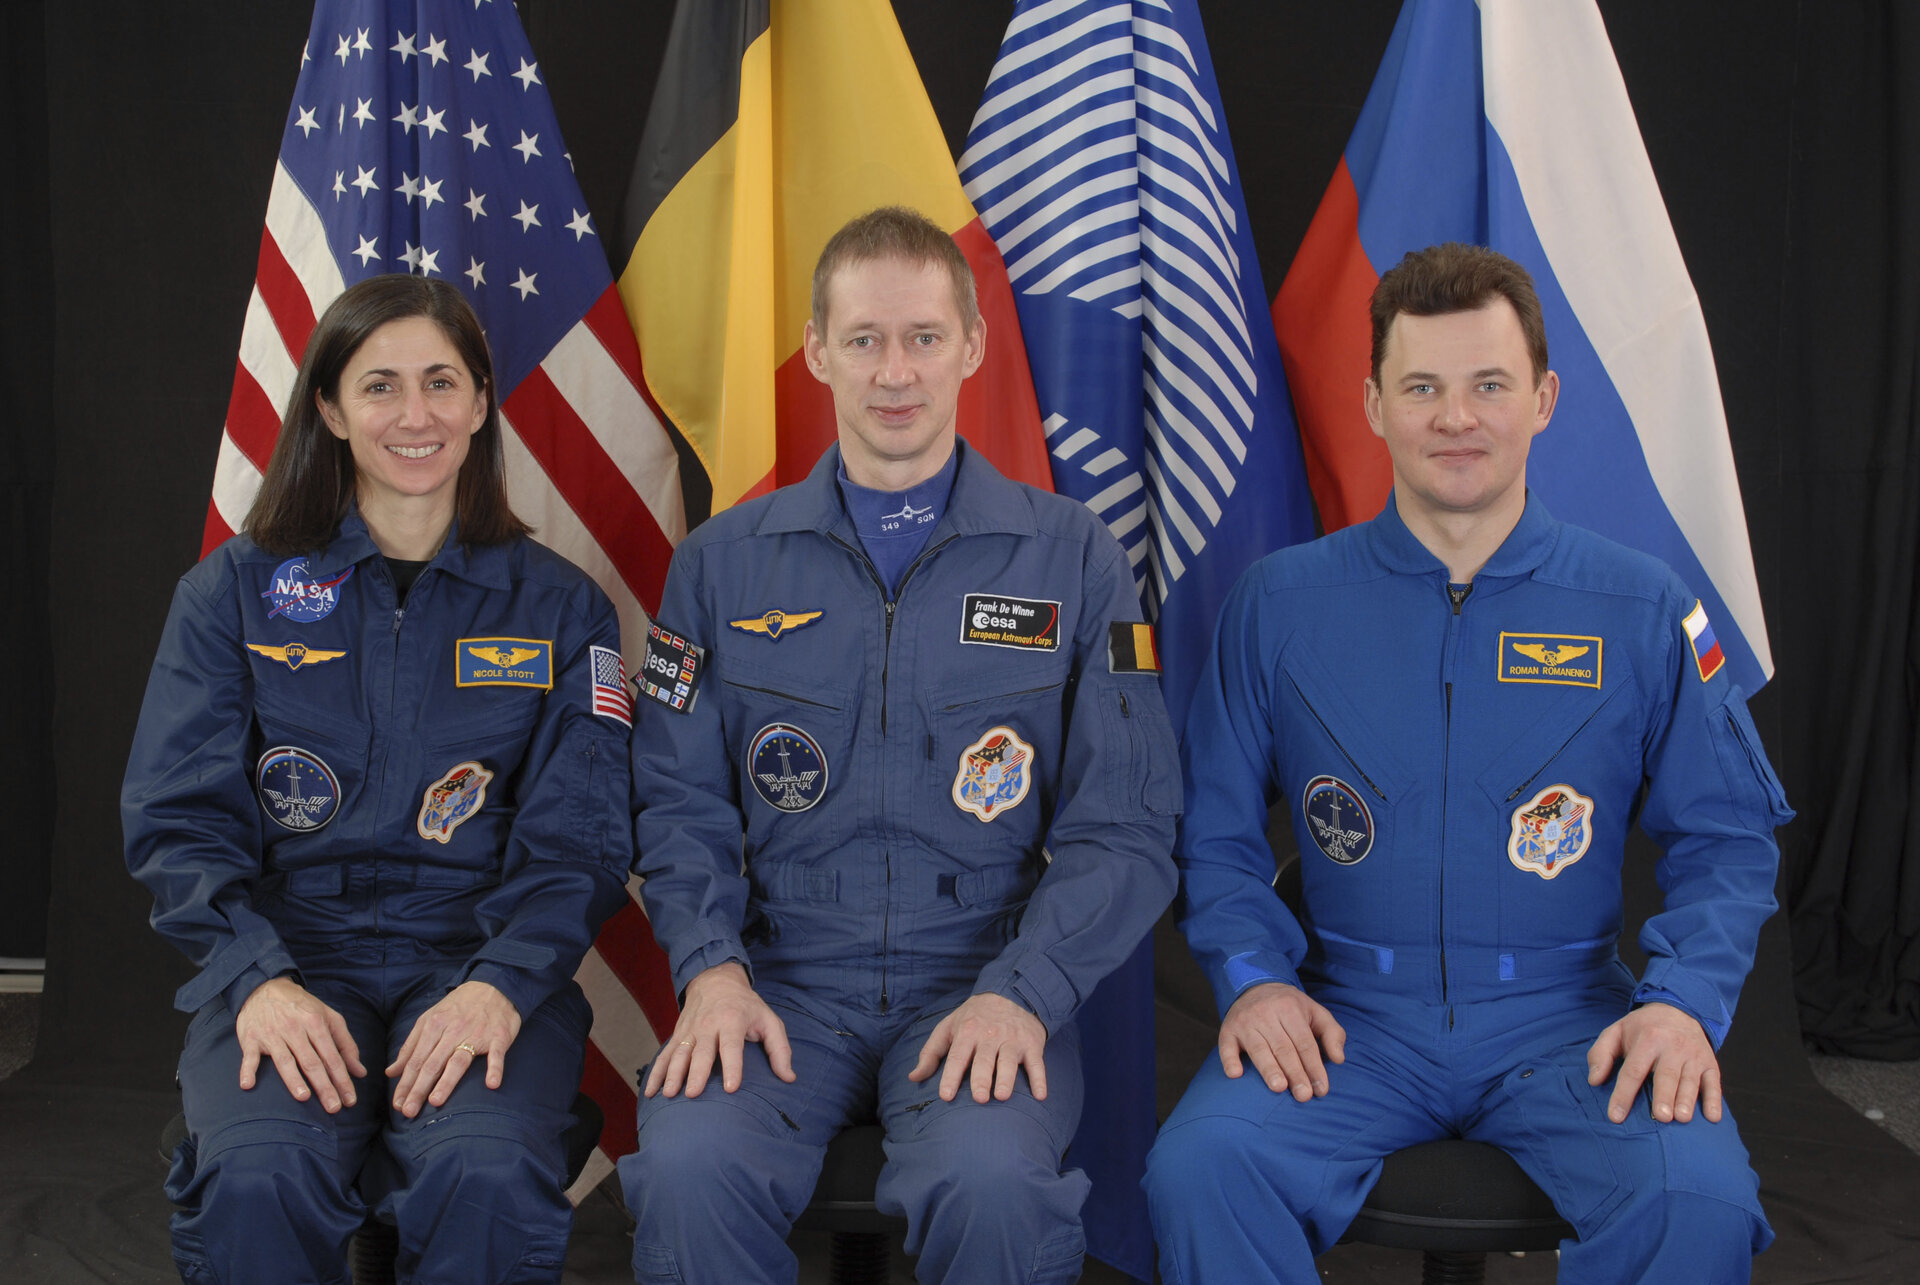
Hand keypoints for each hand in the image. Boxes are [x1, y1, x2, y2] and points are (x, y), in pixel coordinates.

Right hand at [234, 976, 365, 1112]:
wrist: (265, 988)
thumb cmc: (302, 1007)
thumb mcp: (329, 1017)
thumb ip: (346, 1044)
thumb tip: (360, 1072)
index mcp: (316, 1023)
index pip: (332, 1056)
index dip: (342, 1079)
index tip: (350, 1100)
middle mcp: (295, 1029)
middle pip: (312, 1062)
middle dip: (324, 1086)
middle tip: (334, 1107)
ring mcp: (272, 1034)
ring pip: (285, 1060)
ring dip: (293, 1080)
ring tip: (304, 1098)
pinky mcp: (251, 1039)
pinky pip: (249, 1056)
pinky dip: (247, 1070)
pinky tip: (248, 1085)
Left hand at [386, 980, 521, 1118]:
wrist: (494, 986)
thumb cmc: (459, 1007)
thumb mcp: (430, 1019)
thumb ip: (411, 1046)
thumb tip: (391, 1072)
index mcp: (433, 1025)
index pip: (416, 1060)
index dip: (405, 1084)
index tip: (397, 1104)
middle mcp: (453, 1030)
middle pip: (432, 1064)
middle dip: (418, 1089)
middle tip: (408, 1112)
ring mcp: (477, 1033)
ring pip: (458, 1060)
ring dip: (447, 1081)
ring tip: (435, 1102)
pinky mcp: (499, 1036)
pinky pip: (496, 1054)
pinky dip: (494, 1068)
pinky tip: (491, 1084)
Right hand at [645, 962, 792, 1098]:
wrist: (715, 980)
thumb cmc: (746, 1006)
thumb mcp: (769, 1020)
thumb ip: (780, 1049)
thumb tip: (789, 1078)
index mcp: (733, 1021)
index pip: (732, 1046)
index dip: (732, 1067)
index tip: (731, 1088)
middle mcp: (708, 1026)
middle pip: (701, 1052)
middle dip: (696, 1073)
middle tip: (693, 1094)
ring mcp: (689, 1031)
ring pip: (678, 1054)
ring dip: (672, 1074)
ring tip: (669, 1094)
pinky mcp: (677, 1036)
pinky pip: (663, 1055)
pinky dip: (655, 1073)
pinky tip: (650, 1091)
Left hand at [908, 992, 1048, 1103]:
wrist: (1012, 993)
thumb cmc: (975, 1017)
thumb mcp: (949, 1027)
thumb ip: (931, 1053)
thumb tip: (914, 1077)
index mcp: (968, 1032)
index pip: (958, 1056)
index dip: (951, 1076)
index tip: (945, 1096)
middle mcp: (990, 1036)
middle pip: (985, 1060)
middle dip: (982, 1079)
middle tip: (979, 1098)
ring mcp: (1013, 1040)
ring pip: (1009, 1061)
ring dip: (1007, 1079)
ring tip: (1002, 1096)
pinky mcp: (1032, 1045)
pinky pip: (1037, 1064)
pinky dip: (1040, 1079)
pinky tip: (1040, 1096)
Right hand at [1218, 981, 1346, 1100]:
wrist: (1255, 985)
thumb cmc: (1290, 1007)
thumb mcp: (1316, 1012)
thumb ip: (1333, 1033)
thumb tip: (1338, 1059)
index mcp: (1290, 1009)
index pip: (1304, 1043)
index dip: (1314, 1067)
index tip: (1321, 1089)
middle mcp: (1266, 1014)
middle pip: (1283, 1048)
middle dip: (1295, 1073)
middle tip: (1304, 1096)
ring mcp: (1245, 1022)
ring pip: (1259, 1049)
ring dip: (1269, 1069)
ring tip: (1279, 1088)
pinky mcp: (1228, 1030)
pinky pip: (1226, 1046)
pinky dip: (1229, 1060)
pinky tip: (1236, 1074)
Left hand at [1586, 1002, 1721, 1123]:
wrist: (1679, 1009)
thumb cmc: (1643, 1028)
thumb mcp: (1616, 1032)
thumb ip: (1600, 1054)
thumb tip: (1594, 1080)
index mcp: (1646, 1039)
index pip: (1633, 1071)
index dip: (1623, 1094)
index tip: (1616, 1117)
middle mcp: (1672, 1047)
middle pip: (1666, 1075)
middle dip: (1664, 1096)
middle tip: (1661, 1116)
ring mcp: (1693, 1056)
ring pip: (1690, 1080)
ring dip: (1687, 1100)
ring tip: (1681, 1118)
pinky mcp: (1710, 1063)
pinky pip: (1714, 1083)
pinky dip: (1715, 1100)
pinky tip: (1713, 1117)